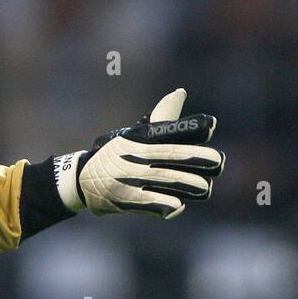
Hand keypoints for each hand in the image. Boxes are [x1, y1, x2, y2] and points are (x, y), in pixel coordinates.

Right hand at [52, 88, 224, 218]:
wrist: (80, 180)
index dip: (197, 126)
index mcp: (144, 136)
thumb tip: (181, 93)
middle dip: (207, 160)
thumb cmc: (116, 155)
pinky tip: (178, 204)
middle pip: (183, 156)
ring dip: (196, 186)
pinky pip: (162, 204)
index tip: (211, 125)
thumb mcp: (135, 134)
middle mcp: (140, 154)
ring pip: (179, 182)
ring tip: (201, 187)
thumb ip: (163, 119)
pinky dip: (173, 205)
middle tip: (217, 163)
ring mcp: (135, 177)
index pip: (174, 128)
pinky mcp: (130, 200)